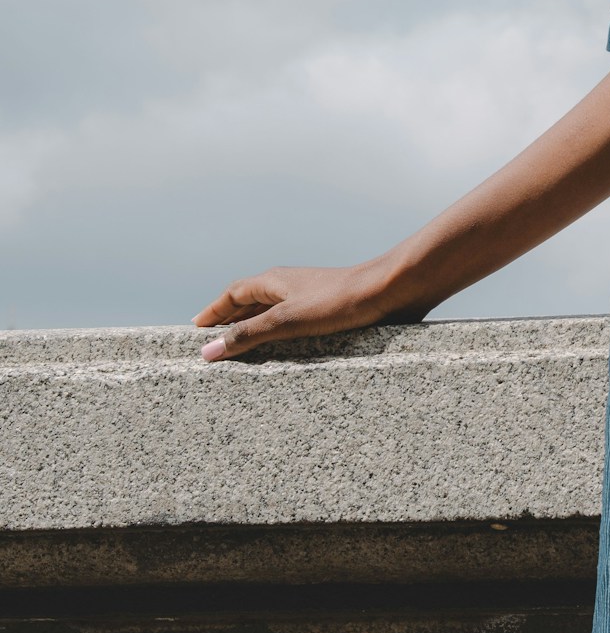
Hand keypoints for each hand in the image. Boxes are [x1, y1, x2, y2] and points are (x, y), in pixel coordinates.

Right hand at [195, 262, 417, 360]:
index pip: (233, 294)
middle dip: (230, 320)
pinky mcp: (328, 311)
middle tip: (213, 342)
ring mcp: (308, 298)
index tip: (196, 327)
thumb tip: (208, 351)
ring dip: (255, 328)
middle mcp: (288, 286)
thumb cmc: (339, 301)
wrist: (389, 291)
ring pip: (272, 312)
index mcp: (274, 281)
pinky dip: (279, 335)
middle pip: (250, 302)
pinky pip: (293, 322)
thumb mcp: (286, 321)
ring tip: (241, 350)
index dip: (214, 310)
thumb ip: (247, 336)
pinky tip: (283, 351)